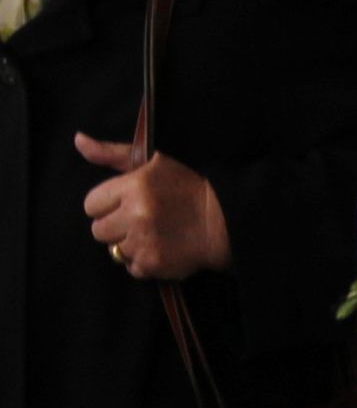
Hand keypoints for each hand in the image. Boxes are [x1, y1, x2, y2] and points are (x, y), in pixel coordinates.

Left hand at [76, 132, 230, 281]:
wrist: (228, 220)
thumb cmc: (188, 187)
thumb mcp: (153, 162)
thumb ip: (112, 153)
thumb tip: (78, 140)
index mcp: (134, 186)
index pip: (91, 204)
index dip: (110, 204)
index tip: (130, 203)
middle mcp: (136, 214)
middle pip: (98, 230)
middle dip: (117, 226)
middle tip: (143, 220)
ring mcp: (144, 241)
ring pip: (114, 250)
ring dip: (131, 244)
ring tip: (156, 234)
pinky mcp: (153, 263)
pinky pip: (131, 268)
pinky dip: (145, 261)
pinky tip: (163, 248)